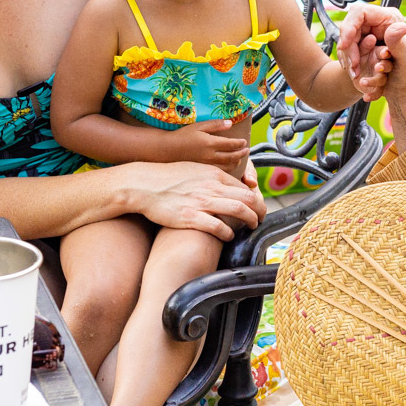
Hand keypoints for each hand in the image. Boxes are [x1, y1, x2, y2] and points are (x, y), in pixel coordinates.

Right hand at [130, 161, 267, 240]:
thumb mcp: (195, 169)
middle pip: (248, 199)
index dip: (256, 199)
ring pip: (239, 211)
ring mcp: (202, 202)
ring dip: (250, 221)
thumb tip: (229, 185)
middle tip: (261, 219)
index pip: (245, 188)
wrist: (144, 184)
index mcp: (214, 175)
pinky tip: (228, 236)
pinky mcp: (191, 217)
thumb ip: (214, 177)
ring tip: (251, 227)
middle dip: (260, 210)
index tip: (257, 207)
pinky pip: (218, 227)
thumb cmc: (168, 177)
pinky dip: (228, 233)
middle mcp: (212, 187)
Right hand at [171, 120, 249, 173]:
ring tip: (239, 158)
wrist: (168, 149)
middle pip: (232, 156)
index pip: (231, 144)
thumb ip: (215, 125)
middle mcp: (210, 155)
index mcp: (210, 143)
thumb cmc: (183, 135)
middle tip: (247, 150)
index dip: (240, 143)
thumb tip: (230, 123)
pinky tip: (228, 165)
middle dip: (241, 153)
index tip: (245, 141)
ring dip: (236, 162)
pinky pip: (219, 172)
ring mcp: (207, 164)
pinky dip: (227, 169)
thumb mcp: (199, 126)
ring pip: (227, 166)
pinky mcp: (203, 170)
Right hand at [338, 4, 405, 102]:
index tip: (344, 45)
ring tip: (354, 73)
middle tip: (352, 65)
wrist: (405, 90)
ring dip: (347, 57)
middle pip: (350, 27)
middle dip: (348, 47)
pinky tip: (354, 73)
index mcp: (389, 18)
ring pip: (347, 40)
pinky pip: (348, 50)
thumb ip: (401, 43)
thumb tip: (401, 27)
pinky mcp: (363, 46)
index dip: (349, 27)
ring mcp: (368, 34)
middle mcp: (377, 23)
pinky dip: (348, 61)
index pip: (360, 12)